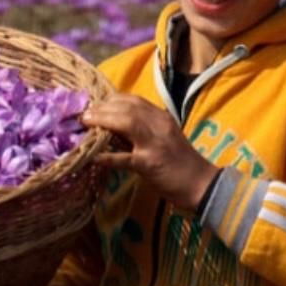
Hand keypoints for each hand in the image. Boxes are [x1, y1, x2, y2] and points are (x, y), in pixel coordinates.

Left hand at [81, 94, 217, 211]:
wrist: (202, 184)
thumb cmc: (181, 164)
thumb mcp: (164, 139)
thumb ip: (143, 131)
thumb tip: (112, 129)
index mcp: (162, 118)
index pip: (133, 100)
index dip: (111, 100)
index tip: (95, 105)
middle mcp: (159, 125)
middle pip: (127, 108)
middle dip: (102, 108)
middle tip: (84, 114)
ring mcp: (155, 143)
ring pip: (126, 122)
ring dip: (102, 121)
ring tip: (85, 124)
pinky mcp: (150, 164)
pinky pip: (123, 158)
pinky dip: (106, 156)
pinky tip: (92, 157)